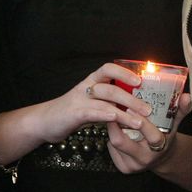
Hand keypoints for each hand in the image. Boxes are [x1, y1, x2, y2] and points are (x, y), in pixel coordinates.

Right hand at [35, 62, 153, 142]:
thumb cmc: (73, 112)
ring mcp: (79, 100)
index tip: (140, 81)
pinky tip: (117, 119)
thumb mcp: (93, 102)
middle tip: (148, 109)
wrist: (44, 122)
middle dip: (132, 99)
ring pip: (106, 101)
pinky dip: (106, 115)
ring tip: (139, 121)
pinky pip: (93, 112)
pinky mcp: (74, 113)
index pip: (108, 68)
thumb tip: (136, 103)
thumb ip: (109, 100)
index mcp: (92, 82)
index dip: (124, 72)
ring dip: (125, 112)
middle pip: (112, 88)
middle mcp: (86, 87)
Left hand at [107, 92, 191, 173]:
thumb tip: (186, 96)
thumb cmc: (166, 137)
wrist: (161, 158)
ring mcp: (132, 165)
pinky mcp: (123, 168)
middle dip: (114, 125)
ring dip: (113, 129)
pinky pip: (111, 150)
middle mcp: (145, 158)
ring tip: (113, 117)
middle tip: (111, 109)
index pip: (151, 136)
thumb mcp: (174, 124)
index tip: (130, 109)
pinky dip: (113, 138)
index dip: (140, 122)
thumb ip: (180, 110)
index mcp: (159, 146)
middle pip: (121, 142)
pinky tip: (118, 132)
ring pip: (114, 144)